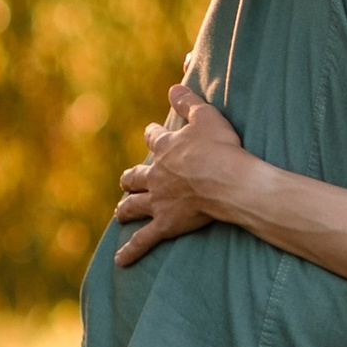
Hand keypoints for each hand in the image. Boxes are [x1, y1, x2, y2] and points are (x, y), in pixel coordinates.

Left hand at [115, 85, 251, 265]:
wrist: (226, 181)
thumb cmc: (220, 148)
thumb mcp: (206, 116)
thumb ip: (188, 101)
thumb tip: (174, 85)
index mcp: (166, 149)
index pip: (153, 138)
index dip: (152, 135)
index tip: (151, 133)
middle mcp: (156, 175)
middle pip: (135, 176)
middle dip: (130, 178)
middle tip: (127, 181)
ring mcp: (158, 201)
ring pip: (133, 205)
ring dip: (125, 208)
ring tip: (120, 213)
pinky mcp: (165, 224)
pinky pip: (144, 240)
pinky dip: (131, 250)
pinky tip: (120, 261)